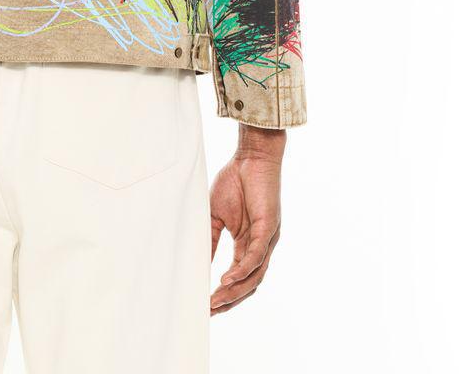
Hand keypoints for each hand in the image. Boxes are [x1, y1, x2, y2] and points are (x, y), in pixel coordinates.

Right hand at [209, 124, 285, 314]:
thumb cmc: (235, 182)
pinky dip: (243, 270)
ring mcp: (266, 240)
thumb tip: (200, 264)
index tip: (206, 307)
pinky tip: (228, 279)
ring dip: (235, 290)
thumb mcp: (216, 215)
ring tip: (216, 300)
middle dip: (229, 300)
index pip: (238, 278)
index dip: (224, 294)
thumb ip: (211, 239)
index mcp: (247, 244)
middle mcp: (260, 247)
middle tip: (209, 311)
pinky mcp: (269, 228)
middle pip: (247, 284)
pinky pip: (257, 256)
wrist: (251, 157)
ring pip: (254, 275)